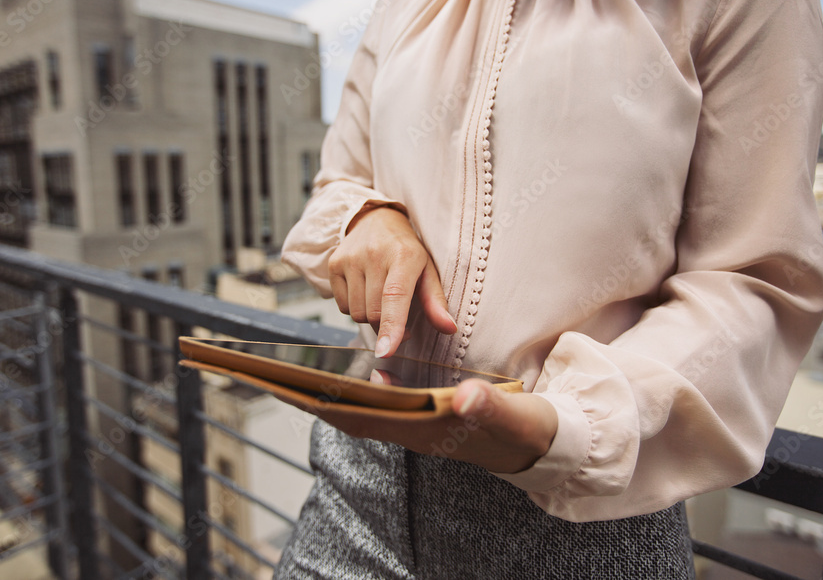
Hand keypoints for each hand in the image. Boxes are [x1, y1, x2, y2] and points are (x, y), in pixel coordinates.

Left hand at [318, 378, 558, 473]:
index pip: (365, 419)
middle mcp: (416, 433)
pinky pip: (385, 408)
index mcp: (427, 431)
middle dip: (317, 400)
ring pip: (366, 414)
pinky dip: (362, 395)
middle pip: (354, 418)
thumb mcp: (514, 415)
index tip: (294, 389)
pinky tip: (355, 379)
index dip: (328, 405)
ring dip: (334, 398)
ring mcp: (420, 428)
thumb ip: (489, 405)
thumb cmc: (528, 429)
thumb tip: (462, 396)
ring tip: (301, 378)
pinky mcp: (429, 420)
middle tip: (277, 379)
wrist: (545, 444)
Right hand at [328, 207, 456, 356]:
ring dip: (370, 315)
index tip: (386, 351)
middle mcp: (374, 254)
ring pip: (356, 313)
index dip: (391, 327)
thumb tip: (449, 329)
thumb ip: (436, 301)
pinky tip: (364, 290)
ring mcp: (350, 258)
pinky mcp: (334, 264)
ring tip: (380, 296)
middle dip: (386, 326)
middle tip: (398, 317)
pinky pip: (342, 305)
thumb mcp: (427, 270)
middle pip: (374, 313)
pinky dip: (354, 306)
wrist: (376, 219)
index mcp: (404, 256)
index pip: (394, 297)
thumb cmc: (406, 250)